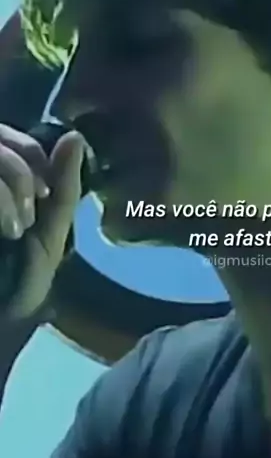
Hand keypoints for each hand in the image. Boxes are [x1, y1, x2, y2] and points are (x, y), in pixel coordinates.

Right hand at [0, 124, 83, 320]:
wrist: (0, 321)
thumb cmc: (22, 278)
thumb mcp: (50, 229)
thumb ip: (64, 185)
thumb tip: (76, 136)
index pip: (5, 136)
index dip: (28, 152)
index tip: (46, 189)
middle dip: (19, 170)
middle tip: (30, 214)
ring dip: (9, 186)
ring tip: (15, 229)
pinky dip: (0, 200)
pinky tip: (7, 230)